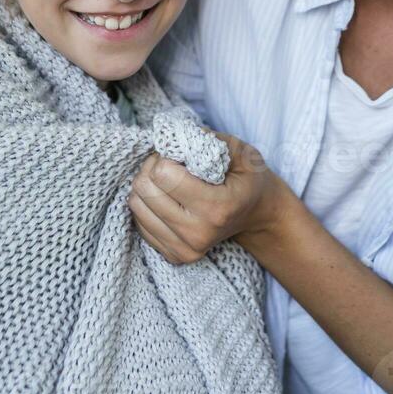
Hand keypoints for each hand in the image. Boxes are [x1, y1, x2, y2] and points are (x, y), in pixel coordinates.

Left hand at [128, 131, 292, 264]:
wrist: (256, 216)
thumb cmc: (247, 179)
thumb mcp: (239, 151)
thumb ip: (207, 139)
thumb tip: (171, 137)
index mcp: (217, 207)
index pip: (163, 175)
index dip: (166, 157)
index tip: (179, 156)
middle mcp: (199, 233)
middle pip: (145, 190)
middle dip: (152, 168)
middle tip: (170, 165)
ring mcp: (185, 249)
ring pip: (136, 205)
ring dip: (147, 185)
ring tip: (168, 181)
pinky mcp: (174, 256)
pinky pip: (138, 222)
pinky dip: (148, 204)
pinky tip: (167, 200)